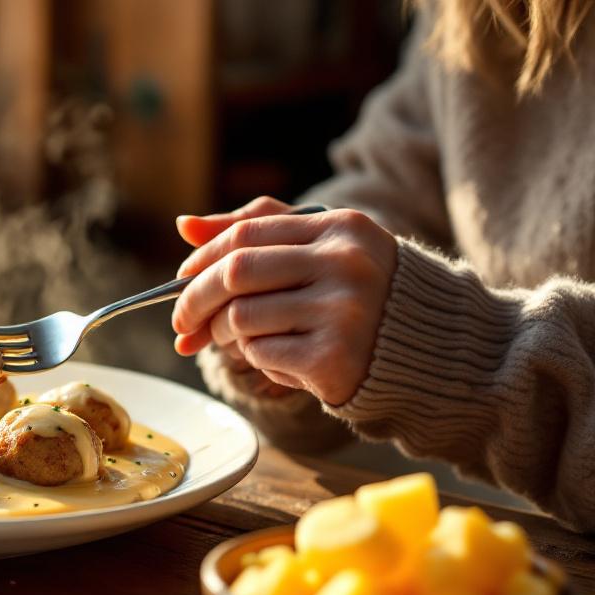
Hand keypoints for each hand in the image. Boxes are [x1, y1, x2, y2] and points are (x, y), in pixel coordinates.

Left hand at [170, 196, 397, 405]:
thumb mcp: (317, 249)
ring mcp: (343, 311)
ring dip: (223, 334)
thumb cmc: (356, 293)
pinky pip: (261, 354)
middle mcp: (345, 264)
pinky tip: (277, 357)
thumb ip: (254, 231)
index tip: (181, 278)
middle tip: (182, 322)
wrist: (423, 351)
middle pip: (235, 273)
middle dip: (194, 299)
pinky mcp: (334, 357)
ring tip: (236, 340)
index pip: (245, 234)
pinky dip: (254, 358)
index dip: (201, 258)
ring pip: (241, 317)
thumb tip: (184, 225)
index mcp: (340, 227)